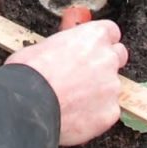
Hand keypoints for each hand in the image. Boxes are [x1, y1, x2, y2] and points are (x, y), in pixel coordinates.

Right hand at [5, 20, 127, 145]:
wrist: (29, 105)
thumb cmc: (30, 73)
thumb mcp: (42, 45)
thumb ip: (63, 46)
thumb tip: (60, 49)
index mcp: (93, 36)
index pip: (111, 31)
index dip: (100, 41)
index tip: (91, 47)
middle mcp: (108, 59)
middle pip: (118, 56)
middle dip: (105, 63)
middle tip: (85, 73)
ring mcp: (112, 87)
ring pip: (111, 87)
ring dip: (98, 91)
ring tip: (72, 100)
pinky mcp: (110, 112)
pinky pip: (107, 111)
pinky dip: (95, 114)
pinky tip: (75, 116)